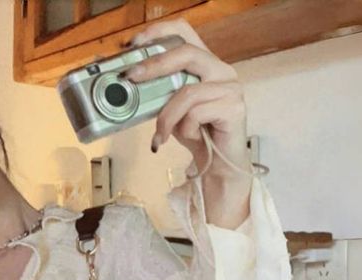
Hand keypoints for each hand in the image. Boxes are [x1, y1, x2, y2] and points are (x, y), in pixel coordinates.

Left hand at [121, 18, 250, 178]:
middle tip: (131, 77)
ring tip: (160, 136)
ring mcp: (230, 87)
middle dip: (155, 65)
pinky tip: (191, 138)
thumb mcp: (170, 109)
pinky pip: (197, 113)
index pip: (185, 32)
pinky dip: (185, 129)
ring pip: (187, 92)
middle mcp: (221, 70)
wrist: (216, 164)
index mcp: (205, 65)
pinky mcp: (234, 108)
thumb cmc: (195, 133)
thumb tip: (126, 83)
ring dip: (167, 117)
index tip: (133, 43)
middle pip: (187, 53)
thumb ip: (158, 93)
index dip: (159, 32)